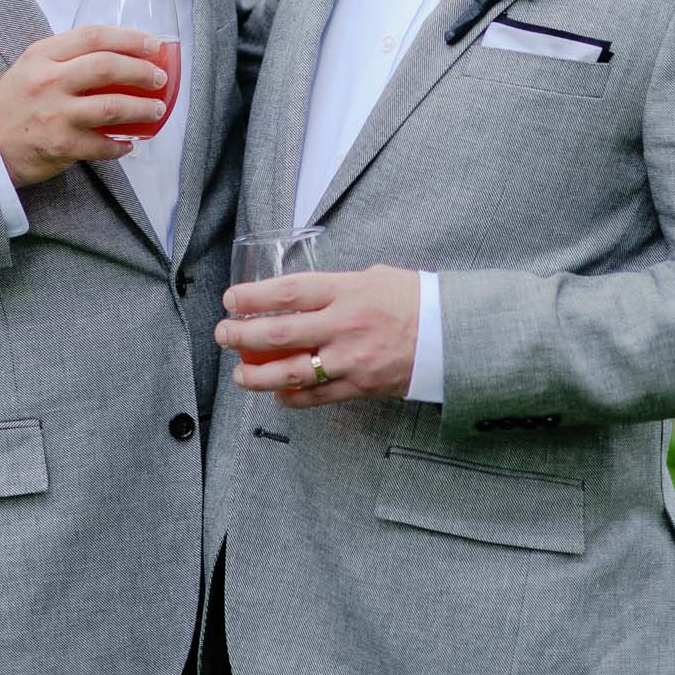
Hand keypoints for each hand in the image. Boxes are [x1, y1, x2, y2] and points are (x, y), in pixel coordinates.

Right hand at [0, 25, 167, 188]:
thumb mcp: (31, 66)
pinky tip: (130, 143)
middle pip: (107, 67)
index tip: (151, 44)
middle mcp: (49, 81)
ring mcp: (55, 114)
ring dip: (141, 108)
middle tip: (159, 78)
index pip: (93, 36)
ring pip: (112, 106)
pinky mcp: (61, 145)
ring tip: (156, 110)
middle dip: (141, 70)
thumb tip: (116, 54)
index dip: (128, 38)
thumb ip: (65, 57)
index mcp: (43, 55)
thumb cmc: (13, 102)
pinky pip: (102, 145)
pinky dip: (121, 145)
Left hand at [215, 265, 419, 406]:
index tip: (231, 300)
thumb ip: (335, 286)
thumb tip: (300, 295)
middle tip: (223, 334)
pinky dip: (292, 397)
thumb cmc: (412, 299)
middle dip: (243, 336)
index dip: (253, 298)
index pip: (288, 293)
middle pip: (281, 333)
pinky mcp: (360, 386)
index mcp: (346, 290)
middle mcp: (345, 325)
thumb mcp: (371, 277)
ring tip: (240, 374)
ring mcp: (352, 359)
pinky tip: (277, 393)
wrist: (451, 334)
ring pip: (293, 372)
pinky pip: (318, 397)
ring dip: (258, 376)